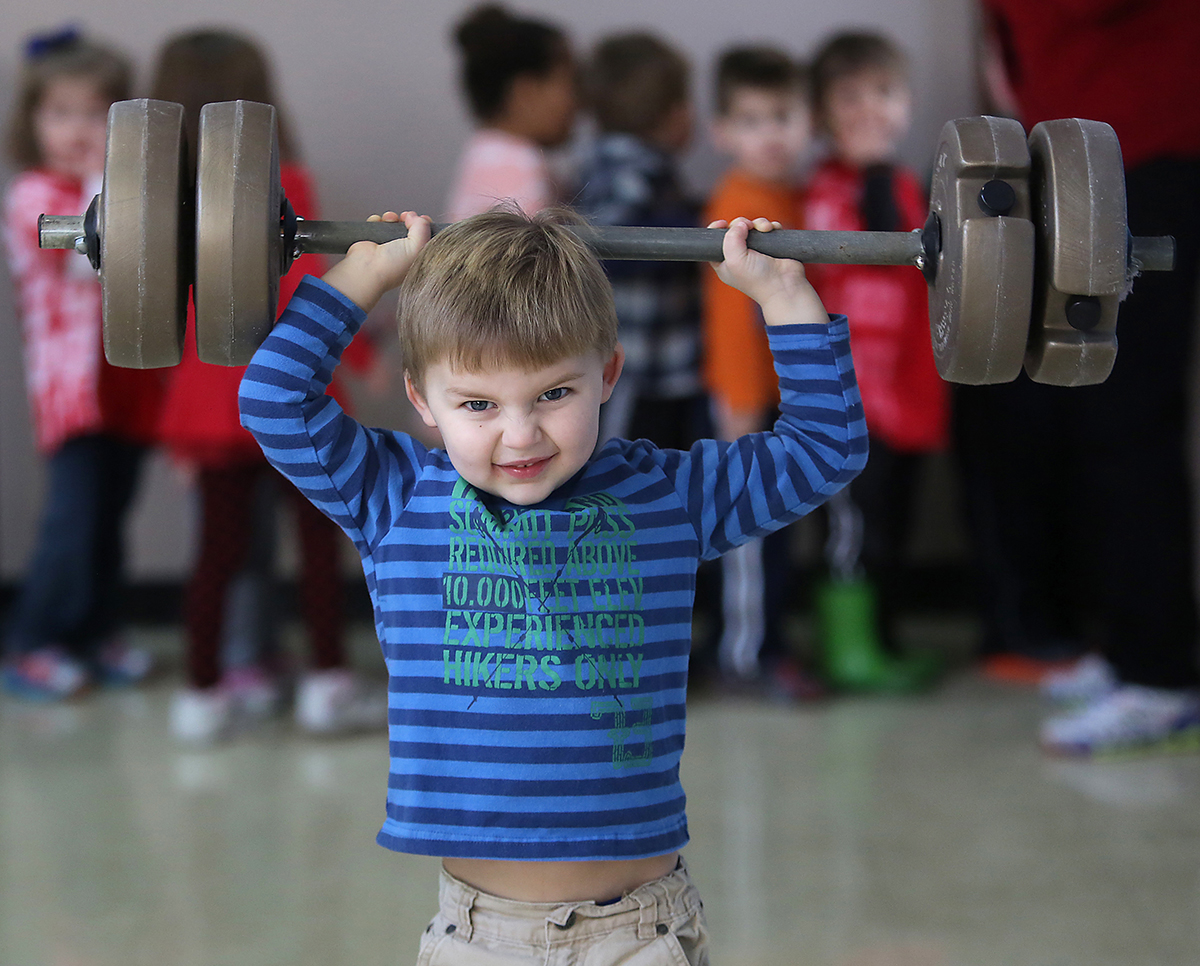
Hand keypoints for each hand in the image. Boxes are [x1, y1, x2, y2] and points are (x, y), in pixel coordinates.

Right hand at [322, 210, 431, 311]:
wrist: (366, 268)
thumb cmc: (392, 266)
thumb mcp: (418, 246)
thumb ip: (423, 227)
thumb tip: (414, 216)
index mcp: (417, 257)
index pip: (426, 237)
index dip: (425, 225)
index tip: (423, 218)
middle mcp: (404, 253)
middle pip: (410, 228)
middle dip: (408, 219)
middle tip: (405, 218)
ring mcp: (388, 246)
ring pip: (394, 224)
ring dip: (392, 218)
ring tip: (390, 219)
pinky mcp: (373, 241)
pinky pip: (378, 224)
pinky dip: (378, 220)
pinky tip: (378, 223)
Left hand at [710, 217, 827, 325]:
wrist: (785, 286)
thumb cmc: (758, 280)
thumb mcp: (735, 260)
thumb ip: (731, 238)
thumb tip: (741, 224)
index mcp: (726, 263)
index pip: (714, 243)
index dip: (716, 231)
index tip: (722, 224)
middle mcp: (740, 256)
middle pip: (735, 230)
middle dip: (741, 224)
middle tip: (748, 227)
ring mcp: (756, 251)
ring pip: (753, 226)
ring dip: (759, 223)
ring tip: (765, 229)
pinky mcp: (771, 246)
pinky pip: (769, 228)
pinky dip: (771, 226)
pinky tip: (772, 230)